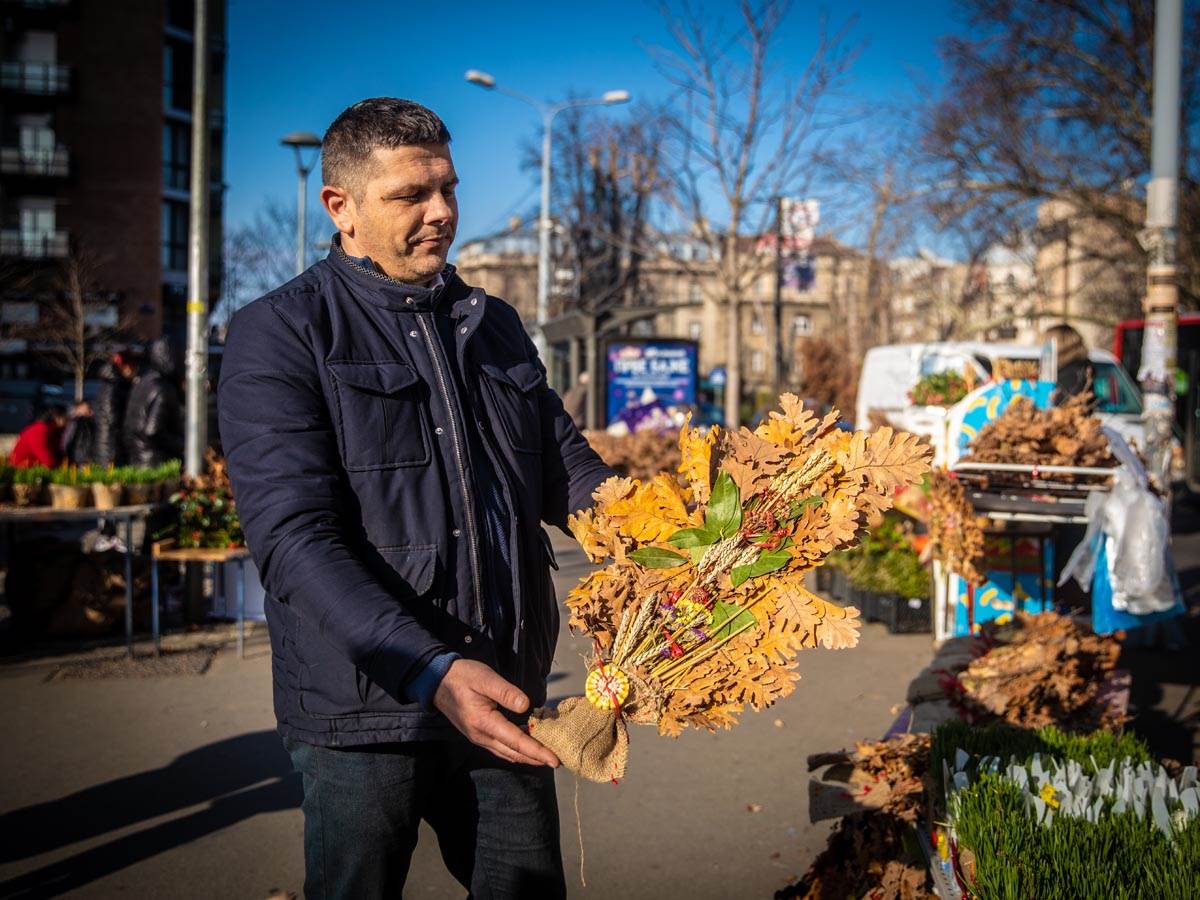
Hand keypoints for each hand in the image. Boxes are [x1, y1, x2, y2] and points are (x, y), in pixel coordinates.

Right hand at [433, 659, 559, 767]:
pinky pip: (500, 747)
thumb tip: (527, 706)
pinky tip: (527, 743)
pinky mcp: (478, 734)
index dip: (537, 751)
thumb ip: (506, 692)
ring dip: (526, 756)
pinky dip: (516, 749)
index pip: (516, 741)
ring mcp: (478, 737)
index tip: (555, 760)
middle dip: (536, 758)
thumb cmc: (462, 676)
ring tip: (546, 755)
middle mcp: (481, 736)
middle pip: (513, 753)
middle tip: (557, 761)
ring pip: (507, 753)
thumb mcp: (485, 678)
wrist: (437, 681)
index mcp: (484, 722)